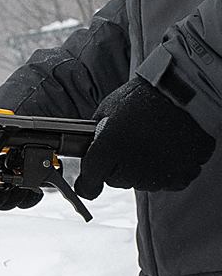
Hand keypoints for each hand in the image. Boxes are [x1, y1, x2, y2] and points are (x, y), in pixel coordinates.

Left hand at [76, 77, 215, 199]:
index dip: (88, 183)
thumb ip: (95, 135)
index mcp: (109, 150)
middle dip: (120, 166)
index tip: (88, 185)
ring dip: (145, 170)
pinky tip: (170, 149)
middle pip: (118, 180)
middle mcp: (133, 167)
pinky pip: (171, 181)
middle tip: (131, 143)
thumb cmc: (146, 96)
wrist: (186, 90)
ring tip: (153, 143)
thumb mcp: (108, 110)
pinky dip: (170, 169)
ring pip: (144, 182)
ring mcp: (160, 173)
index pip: (90, 182)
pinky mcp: (183, 173)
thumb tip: (89, 146)